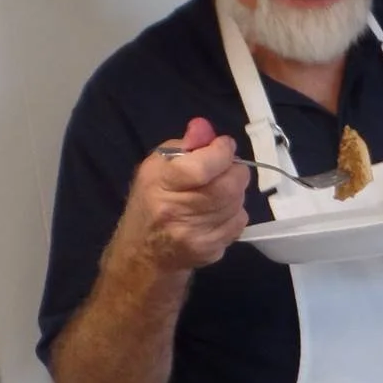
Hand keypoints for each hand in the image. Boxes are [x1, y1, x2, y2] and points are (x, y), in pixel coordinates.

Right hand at [110, 117, 249, 275]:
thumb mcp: (155, 167)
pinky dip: (234, 211)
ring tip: (219, 190)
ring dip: (235, 192)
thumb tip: (205, 129)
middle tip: (227, 168)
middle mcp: (177, 212)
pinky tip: (218, 212)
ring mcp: (196, 235)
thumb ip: (183, 146)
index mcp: (160, 185)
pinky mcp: (211, 250)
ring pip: (238, 203)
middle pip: (228, 186)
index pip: (202, 167)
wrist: (144, 254)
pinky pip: (239, 222)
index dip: (221, 152)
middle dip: (235, 171)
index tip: (223, 145)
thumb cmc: (149, 202)